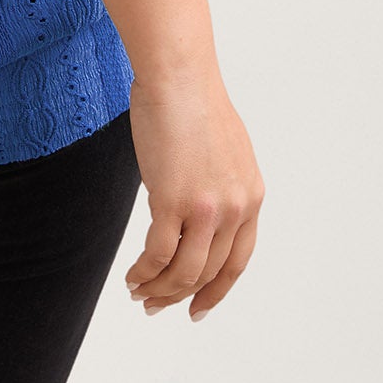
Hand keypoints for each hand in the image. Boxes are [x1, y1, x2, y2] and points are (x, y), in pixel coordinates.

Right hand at [122, 66, 263, 321]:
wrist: (178, 75)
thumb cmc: (192, 99)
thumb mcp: (223, 150)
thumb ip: (218, 185)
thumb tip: (194, 208)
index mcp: (251, 197)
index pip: (237, 262)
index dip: (216, 290)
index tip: (198, 307)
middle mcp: (235, 209)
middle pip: (208, 271)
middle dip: (180, 295)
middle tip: (156, 305)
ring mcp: (206, 208)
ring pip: (183, 270)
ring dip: (159, 289)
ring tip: (138, 293)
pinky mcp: (173, 201)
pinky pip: (158, 254)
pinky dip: (143, 272)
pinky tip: (131, 276)